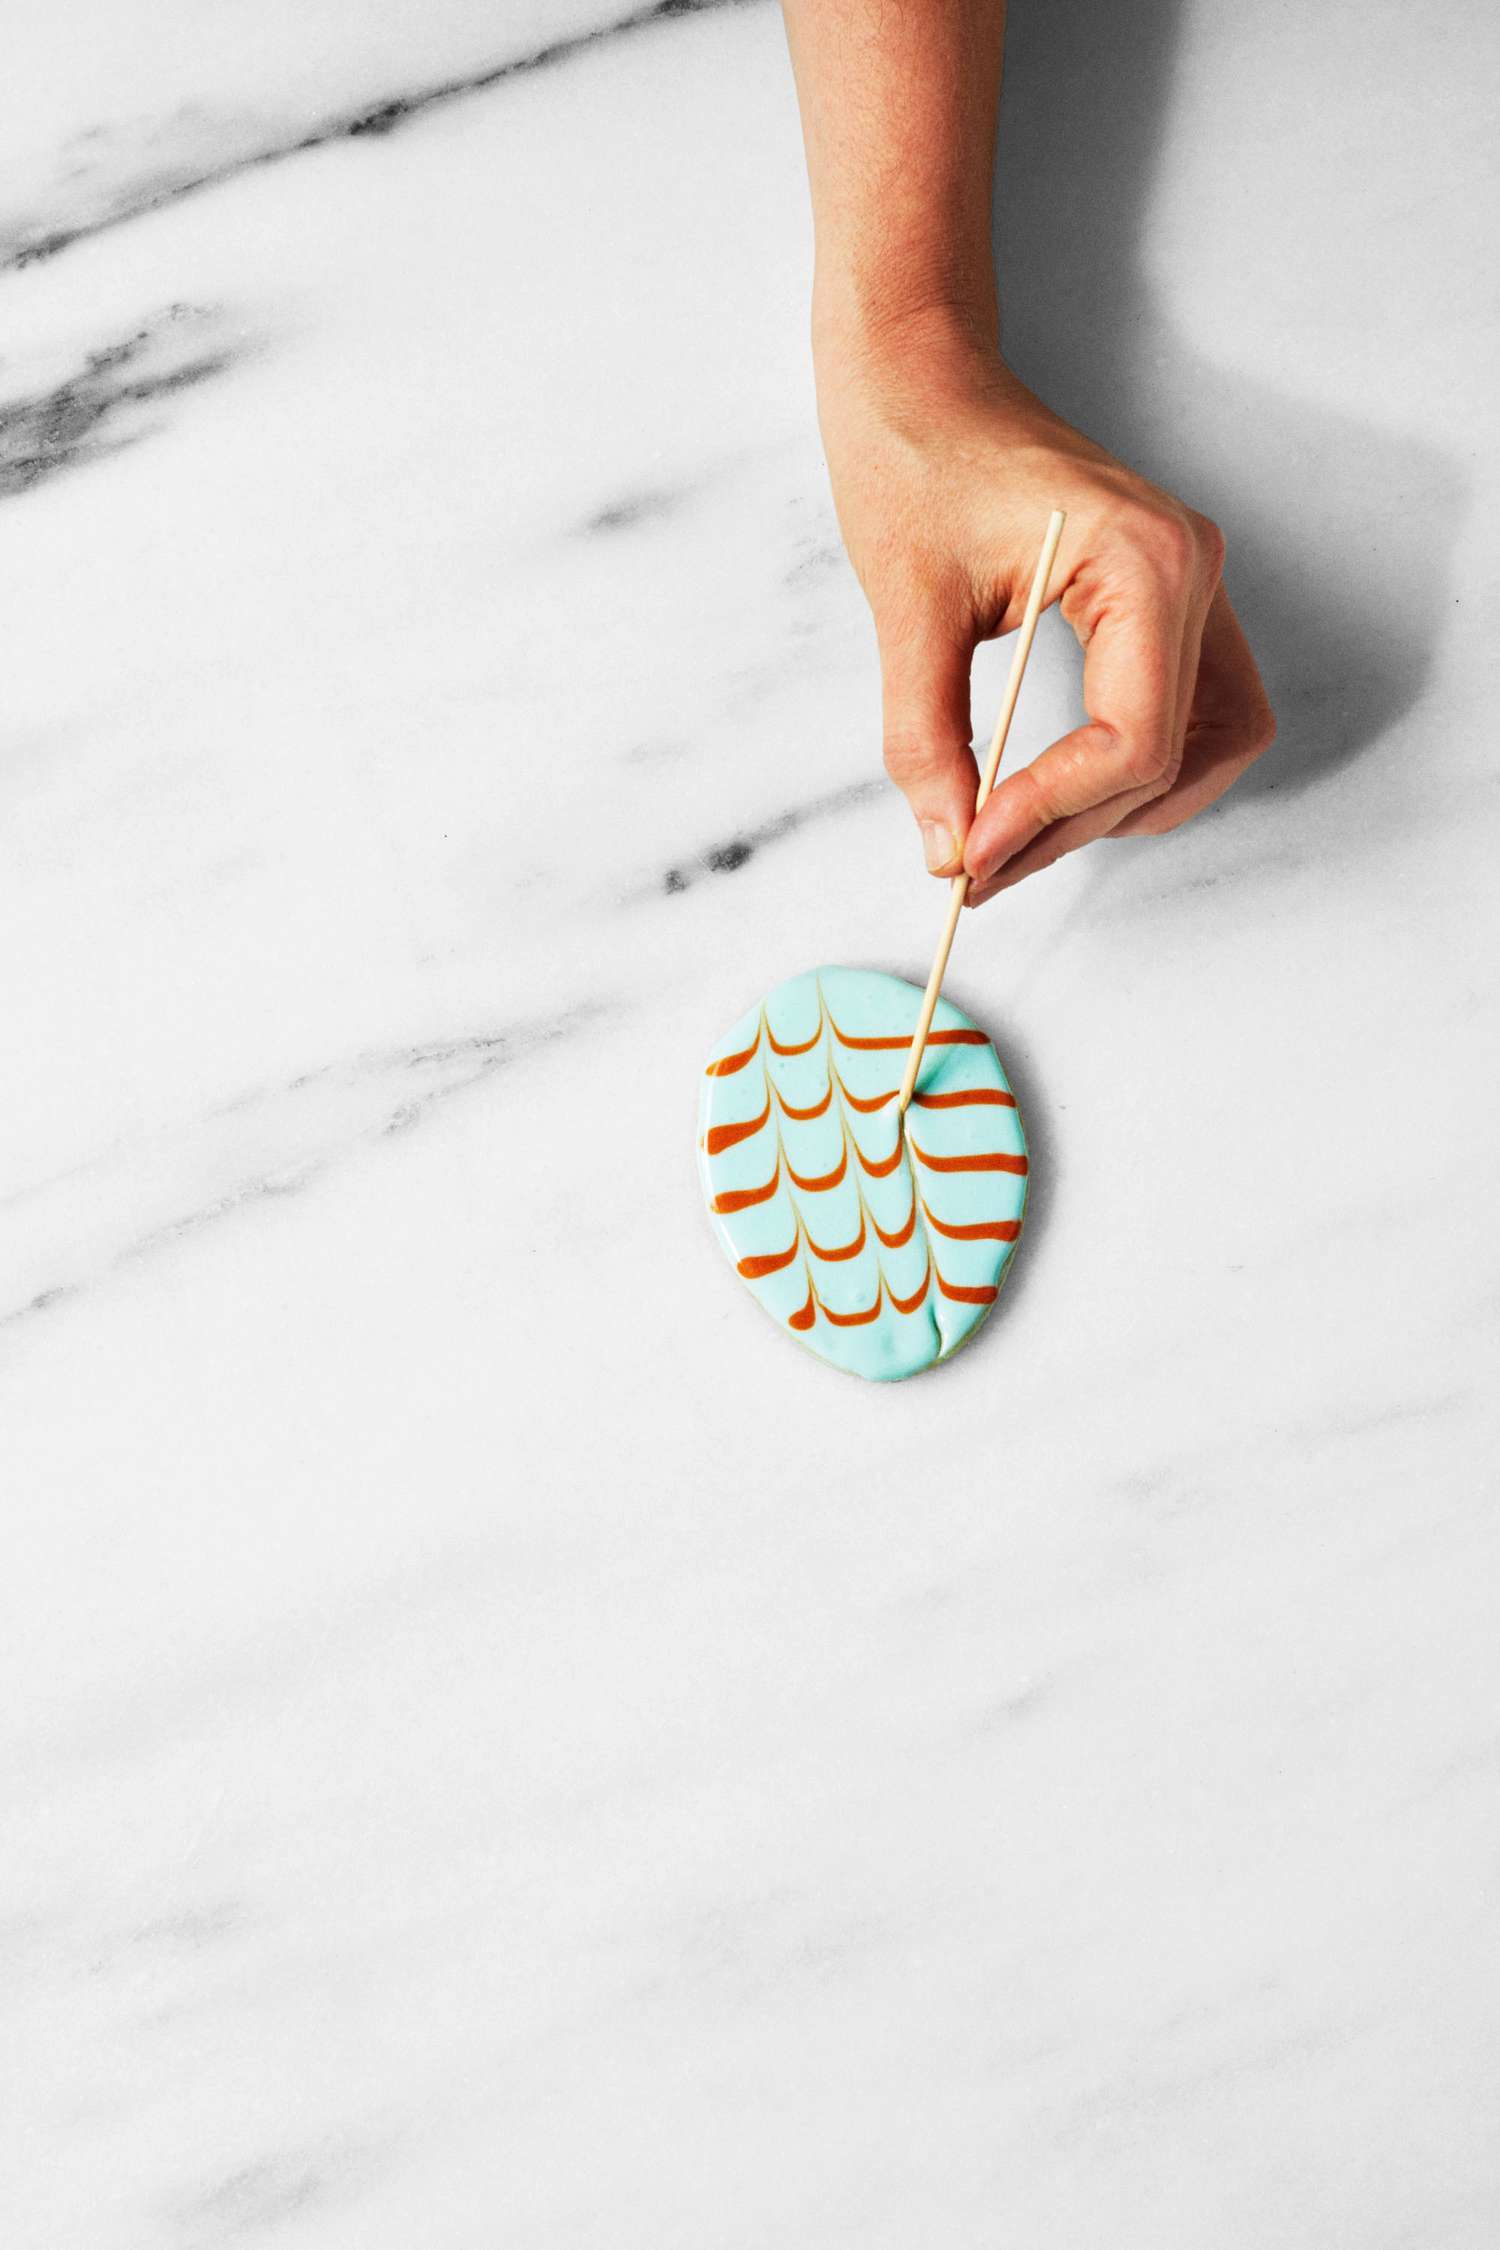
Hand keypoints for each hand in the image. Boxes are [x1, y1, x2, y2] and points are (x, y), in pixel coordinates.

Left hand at [815, 317, 1275, 898]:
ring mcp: (1192, 585)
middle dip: (1075, 828)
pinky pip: (1194, 715)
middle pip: (1172, 759)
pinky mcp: (1170, 599)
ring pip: (1209, 749)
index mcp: (1143, 561)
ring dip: (1120, 812)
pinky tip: (1058, 794)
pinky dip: (1136, 772)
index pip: (1132, 740)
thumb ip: (925, 739)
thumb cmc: (913, 457)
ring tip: (1016, 840)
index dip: (1052, 813)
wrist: (921, 376)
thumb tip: (948, 849)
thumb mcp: (905, 609)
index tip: (970, 855)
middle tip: (978, 870)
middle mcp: (1191, 572)